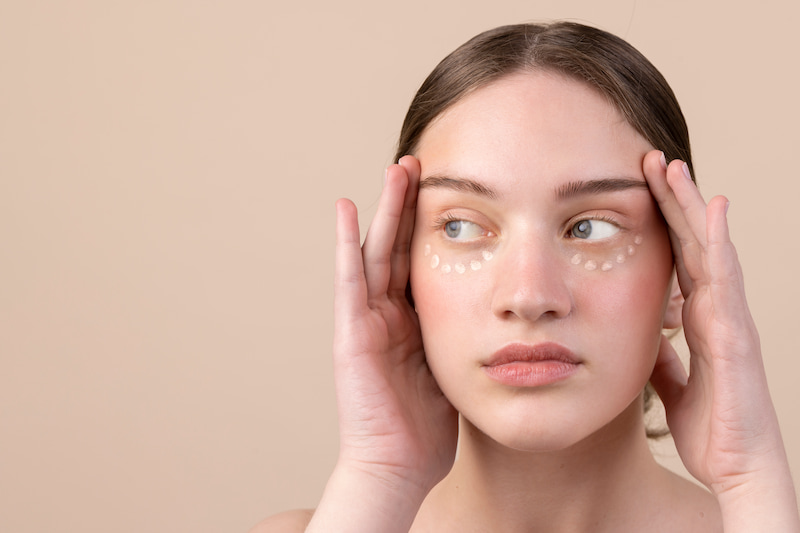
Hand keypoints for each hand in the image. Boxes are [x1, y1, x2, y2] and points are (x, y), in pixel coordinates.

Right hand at [332, 156, 457, 496]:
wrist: (400, 466)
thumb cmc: (430, 425)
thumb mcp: (456, 363)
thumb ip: (465, 330)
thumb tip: (499, 304)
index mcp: (414, 319)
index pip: (423, 258)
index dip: (433, 222)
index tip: (451, 185)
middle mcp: (387, 313)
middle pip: (399, 246)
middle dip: (410, 204)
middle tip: (423, 161)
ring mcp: (366, 321)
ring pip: (376, 253)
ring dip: (385, 210)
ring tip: (398, 168)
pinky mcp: (351, 335)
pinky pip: (349, 283)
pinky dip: (346, 245)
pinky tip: (348, 209)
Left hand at [643, 150, 798, 528]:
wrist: (737, 469)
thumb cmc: (712, 428)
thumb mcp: (670, 382)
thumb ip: (661, 355)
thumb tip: (644, 335)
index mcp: (698, 319)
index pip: (677, 258)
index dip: (662, 223)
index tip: (638, 188)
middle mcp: (715, 311)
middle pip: (692, 244)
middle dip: (673, 201)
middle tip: (651, 160)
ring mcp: (729, 319)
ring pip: (709, 250)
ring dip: (692, 207)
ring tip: (673, 168)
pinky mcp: (735, 336)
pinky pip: (725, 282)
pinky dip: (718, 244)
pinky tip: (711, 211)